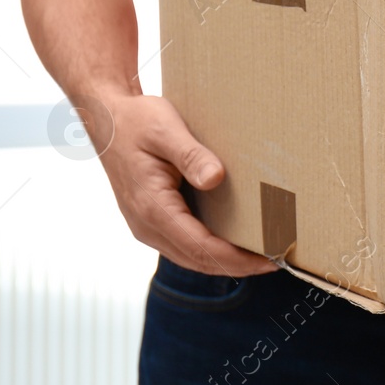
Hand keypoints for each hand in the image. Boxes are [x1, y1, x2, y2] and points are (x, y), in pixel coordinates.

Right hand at [82, 93, 276, 276]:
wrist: (107, 119)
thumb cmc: (136, 121)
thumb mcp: (165, 130)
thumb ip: (191, 155)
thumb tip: (216, 178)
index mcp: (151, 207)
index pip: (200, 247)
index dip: (236, 258)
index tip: (268, 260)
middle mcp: (146, 224)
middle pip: (198, 259)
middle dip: (237, 265)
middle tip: (277, 262)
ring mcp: (146, 225)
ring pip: (190, 256)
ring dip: (225, 261)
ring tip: (262, 257)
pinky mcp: (151, 220)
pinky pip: (184, 244)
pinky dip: (211, 250)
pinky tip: (234, 243)